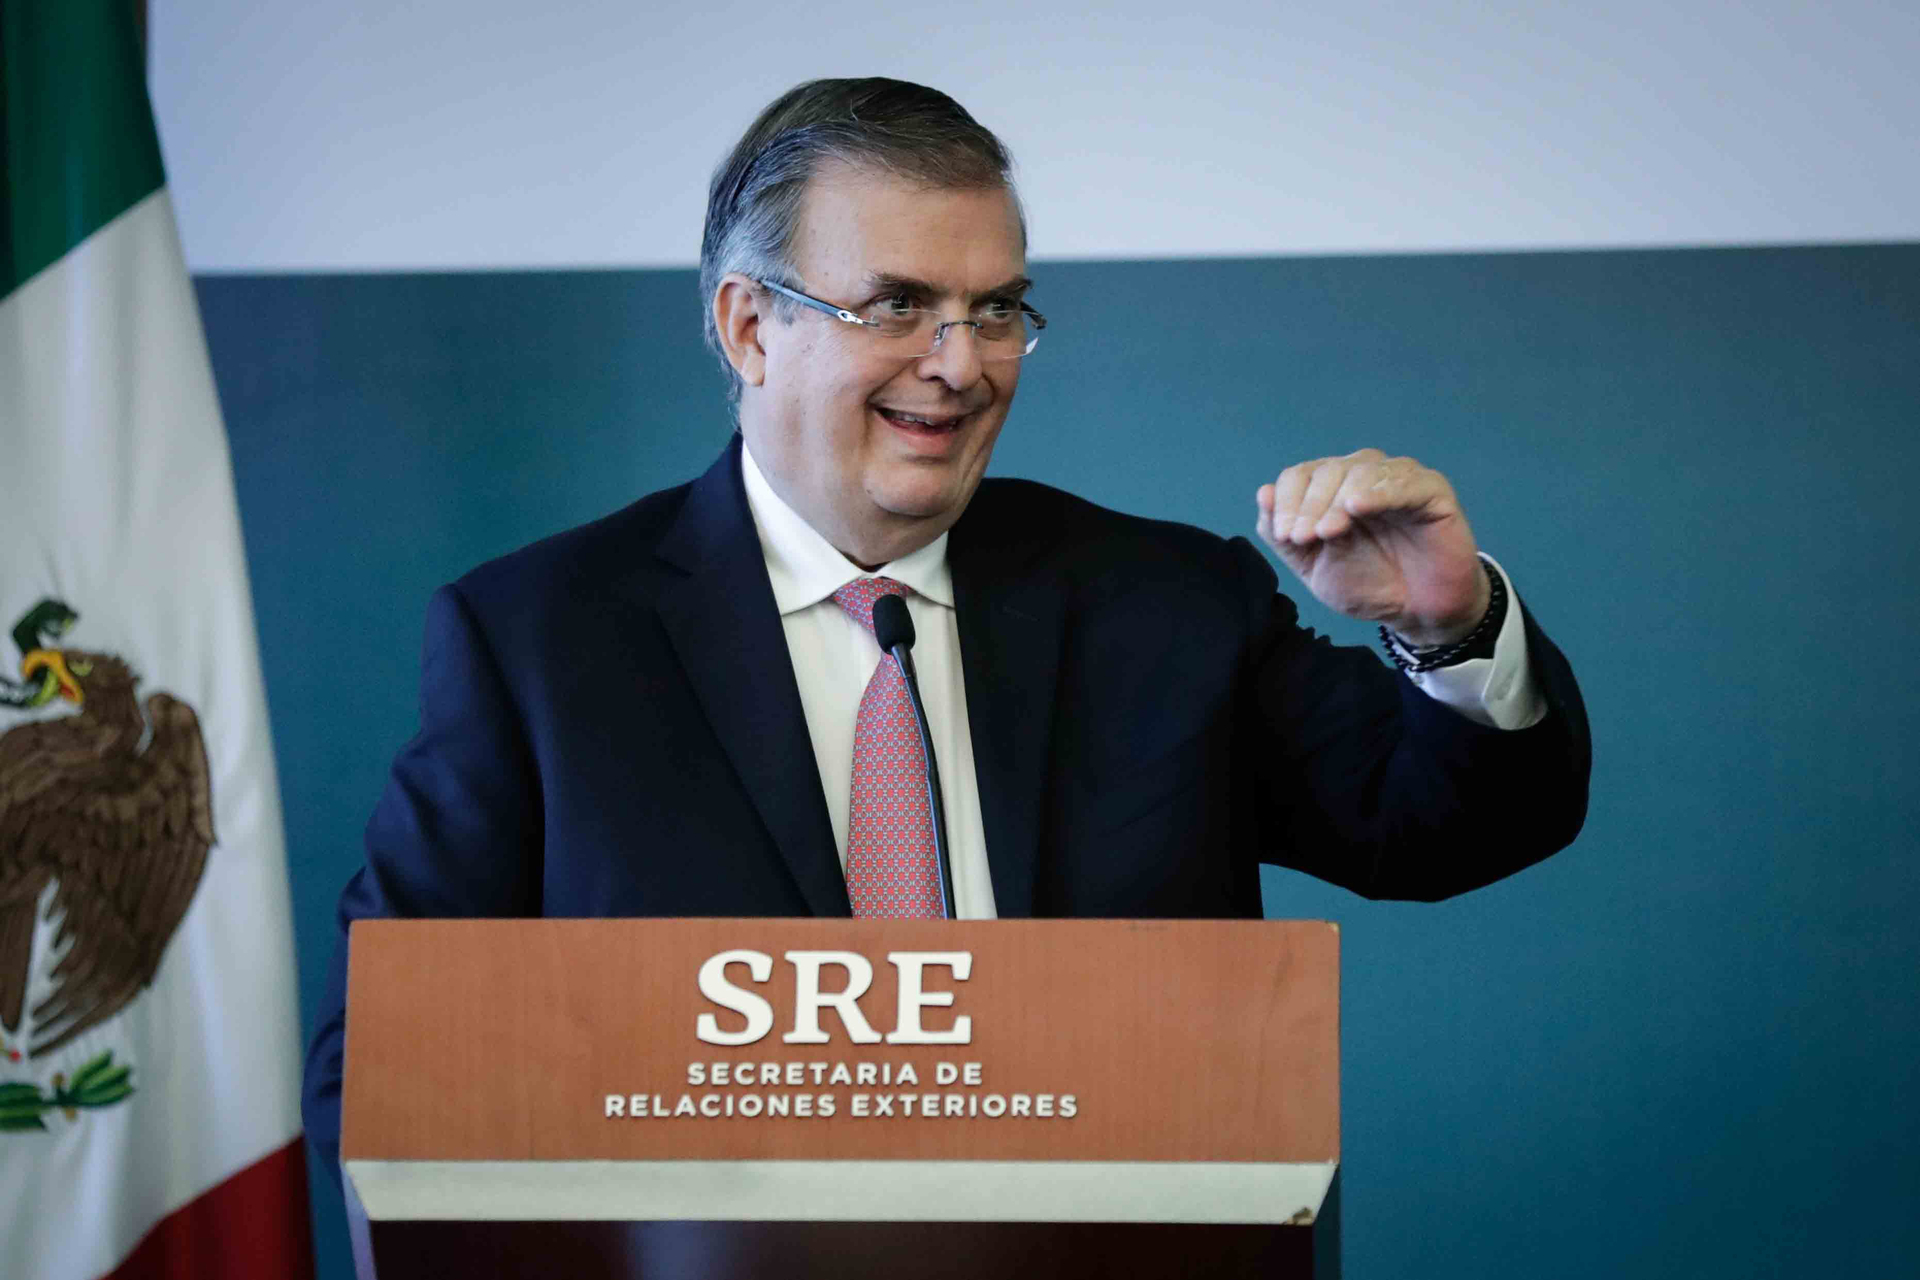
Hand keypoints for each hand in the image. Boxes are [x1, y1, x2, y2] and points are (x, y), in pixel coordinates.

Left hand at [1255, 449, 1490, 646]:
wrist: (1415, 613)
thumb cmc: (1367, 584)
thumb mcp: (1313, 566)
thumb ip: (1284, 535)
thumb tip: (1263, 492)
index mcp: (1332, 489)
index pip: (1300, 475)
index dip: (1288, 501)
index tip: (1286, 536)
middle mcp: (1363, 476)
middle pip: (1326, 471)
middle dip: (1309, 505)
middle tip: (1304, 538)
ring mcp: (1398, 480)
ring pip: (1360, 471)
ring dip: (1336, 500)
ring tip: (1328, 532)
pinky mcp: (1431, 491)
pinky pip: (1404, 481)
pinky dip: (1378, 491)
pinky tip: (1359, 507)